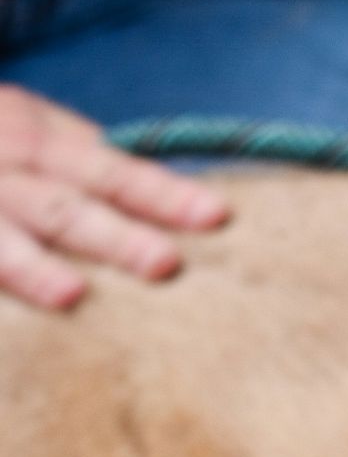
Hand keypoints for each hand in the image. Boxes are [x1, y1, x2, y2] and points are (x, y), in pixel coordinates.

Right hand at [0, 86, 228, 308]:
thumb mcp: (29, 125)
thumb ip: (89, 158)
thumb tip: (173, 193)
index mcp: (38, 143)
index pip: (115, 173)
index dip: (164, 195)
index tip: (217, 217)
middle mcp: (3, 173)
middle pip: (65, 211)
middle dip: (113, 238)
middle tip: (165, 264)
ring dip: (32, 269)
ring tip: (70, 296)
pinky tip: (8, 330)